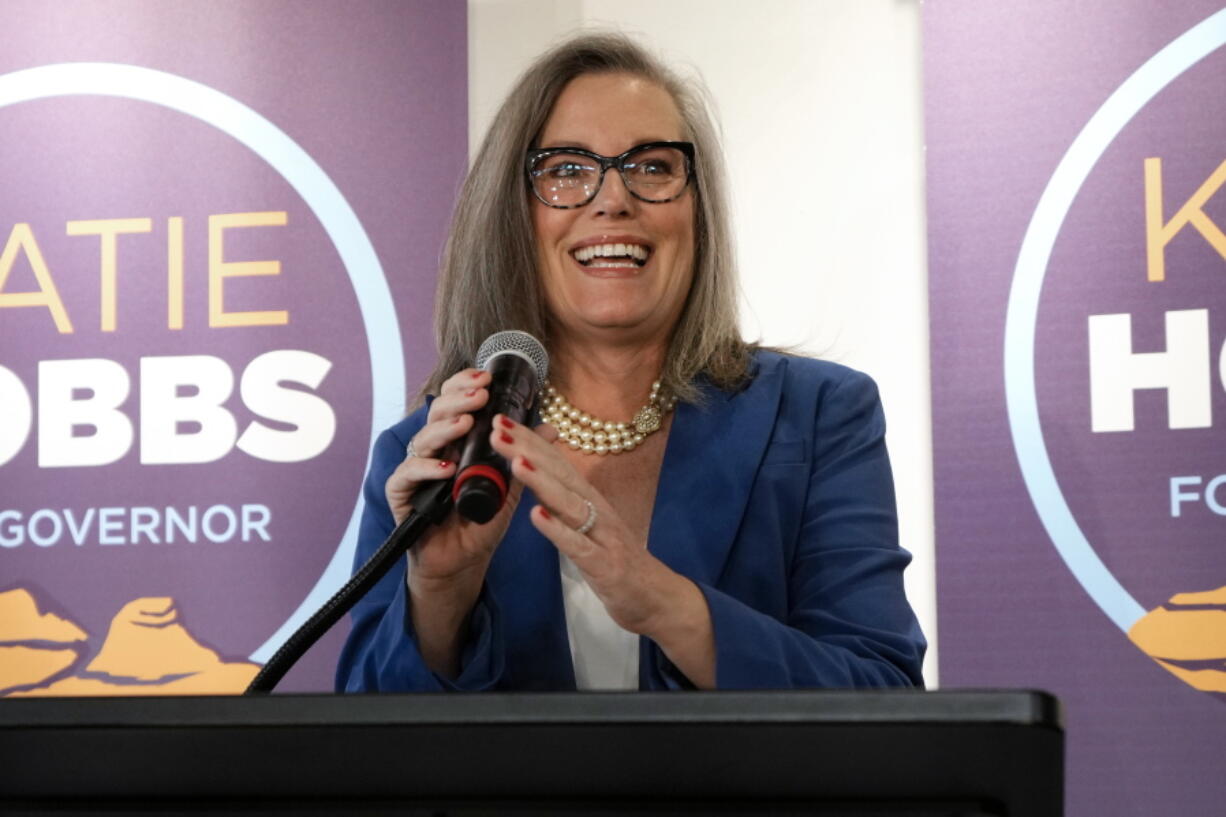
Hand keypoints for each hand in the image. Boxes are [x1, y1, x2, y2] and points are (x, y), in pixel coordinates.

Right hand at [387, 368, 516, 585]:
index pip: (455, 405)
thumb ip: (523, 457)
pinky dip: (425, 469)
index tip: (486, 377)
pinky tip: (445, 467)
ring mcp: (415, 473)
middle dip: (458, 400)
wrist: (462, 561)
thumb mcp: (509, 487)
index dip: (465, 386)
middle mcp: (433, 451)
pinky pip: (406, 476)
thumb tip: (550, 429)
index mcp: (455, 442)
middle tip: (479, 395)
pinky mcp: (401, 496)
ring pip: (422, 440)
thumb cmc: (480, 521)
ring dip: (445, 429)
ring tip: (465, 424)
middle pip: (437, 415)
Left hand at [489, 414, 682, 635]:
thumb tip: (537, 474)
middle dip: (528, 449)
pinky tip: (536, 516)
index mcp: (590, 499)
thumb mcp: (589, 525)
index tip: (500, 421)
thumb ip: (565, 501)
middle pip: (560, 474)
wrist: (656, 597)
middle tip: (497, 428)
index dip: (529, 441)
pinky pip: (578, 545)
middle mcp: (598, 510)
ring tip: (516, 461)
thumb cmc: (618, 560)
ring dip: (542, 481)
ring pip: (569, 504)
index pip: (557, 463)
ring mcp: (603, 536)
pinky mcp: (604, 565)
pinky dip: (557, 530)